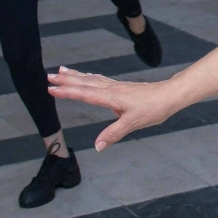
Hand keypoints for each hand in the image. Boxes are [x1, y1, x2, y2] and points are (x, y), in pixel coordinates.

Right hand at [47, 67, 176, 150]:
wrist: (169, 95)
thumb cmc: (153, 108)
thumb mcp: (133, 123)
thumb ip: (114, 134)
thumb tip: (97, 146)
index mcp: (111, 97)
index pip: (84, 94)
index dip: (67, 92)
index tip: (51, 89)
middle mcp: (111, 89)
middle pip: (84, 83)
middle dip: (66, 80)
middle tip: (48, 76)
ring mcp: (116, 86)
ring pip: (91, 79)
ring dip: (75, 76)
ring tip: (61, 71)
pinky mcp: (121, 87)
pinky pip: (99, 79)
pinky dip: (88, 77)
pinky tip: (86, 76)